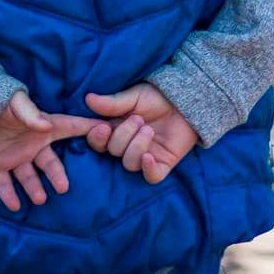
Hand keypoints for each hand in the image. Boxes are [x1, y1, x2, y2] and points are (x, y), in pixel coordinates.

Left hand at [0, 90, 94, 212]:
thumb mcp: (16, 103)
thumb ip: (31, 114)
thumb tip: (47, 126)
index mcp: (41, 127)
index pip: (68, 128)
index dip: (86, 128)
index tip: (106, 131)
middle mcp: (31, 145)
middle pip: (49, 163)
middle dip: (57, 175)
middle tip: (63, 188)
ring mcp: (14, 157)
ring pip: (28, 177)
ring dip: (34, 189)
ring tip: (40, 199)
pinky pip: (3, 184)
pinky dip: (8, 195)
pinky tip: (15, 206)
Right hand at [84, 84, 198, 184]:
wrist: (185, 101)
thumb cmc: (156, 97)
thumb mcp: (134, 96)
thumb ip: (112, 103)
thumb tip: (88, 99)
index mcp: (115, 129)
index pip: (96, 140)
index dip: (94, 137)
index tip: (98, 126)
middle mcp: (126, 146)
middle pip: (113, 152)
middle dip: (124, 135)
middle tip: (138, 119)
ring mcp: (144, 157)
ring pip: (129, 163)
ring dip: (136, 146)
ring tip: (149, 129)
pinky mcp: (162, 165)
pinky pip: (151, 177)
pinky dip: (148, 169)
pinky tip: (149, 157)